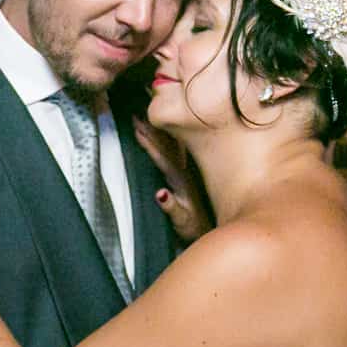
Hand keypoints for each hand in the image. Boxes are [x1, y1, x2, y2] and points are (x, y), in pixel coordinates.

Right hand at [133, 116, 212, 242]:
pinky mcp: (184, 174)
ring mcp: (185, 172)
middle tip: (135, 116)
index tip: (137, 129)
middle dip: (149, 131)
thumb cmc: (194, 228)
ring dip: (155, 133)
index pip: (162, 158)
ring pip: (168, 146)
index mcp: (180, 180)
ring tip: (143, 120)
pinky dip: (163, 140)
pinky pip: (172, 150)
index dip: (149, 144)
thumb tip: (160, 194)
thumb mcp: (181, 221)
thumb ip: (171, 208)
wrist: (210, 230)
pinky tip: (159, 134)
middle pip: (164, 147)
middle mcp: (183, 173)